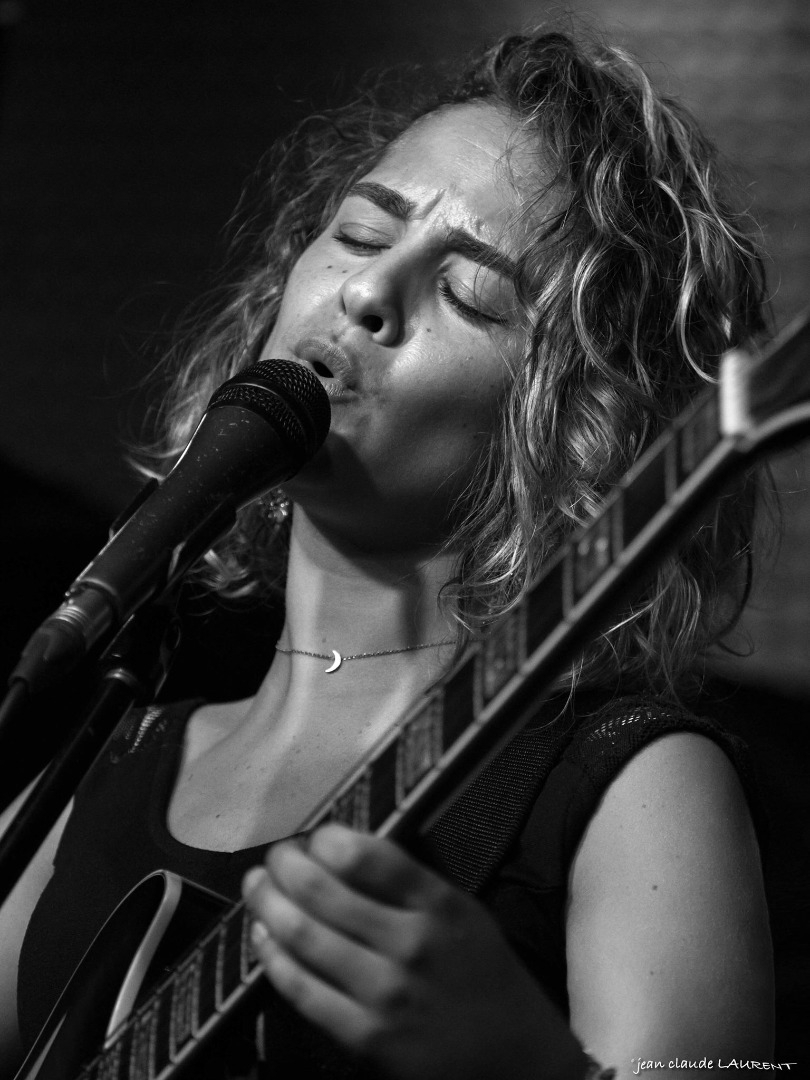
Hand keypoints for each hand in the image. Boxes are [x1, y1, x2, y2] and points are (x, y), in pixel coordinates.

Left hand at [242, 823, 586, 1079]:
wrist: (518, 1061)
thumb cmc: (486, 977)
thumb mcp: (462, 913)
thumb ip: (410, 885)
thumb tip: (342, 852)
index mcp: (439, 906)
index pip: (367, 856)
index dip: (326, 840)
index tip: (315, 837)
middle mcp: (411, 944)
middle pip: (322, 892)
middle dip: (286, 866)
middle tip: (275, 857)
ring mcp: (385, 994)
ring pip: (303, 937)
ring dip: (268, 904)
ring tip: (256, 888)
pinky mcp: (366, 1037)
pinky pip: (302, 990)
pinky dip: (272, 957)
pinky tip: (263, 938)